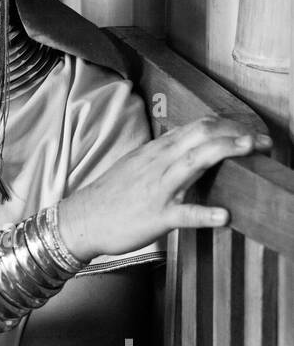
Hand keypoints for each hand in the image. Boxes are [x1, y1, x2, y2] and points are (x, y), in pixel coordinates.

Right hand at [58, 118, 271, 260]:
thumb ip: (166, 156)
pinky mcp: (157, 216)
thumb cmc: (112, 196)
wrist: (82, 219)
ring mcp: (159, 189)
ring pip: (195, 162)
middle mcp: (161, 163)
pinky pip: (184, 214)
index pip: (198, 127)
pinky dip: (206, 214)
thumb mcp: (139, 165)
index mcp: (158, 151)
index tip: (251, 133)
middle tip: (264, 141)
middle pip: (202, 135)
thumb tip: (193, 148)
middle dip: (236, 133)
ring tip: (252, 151)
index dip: (229, 126)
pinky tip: (225, 216)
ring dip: (226, 153)